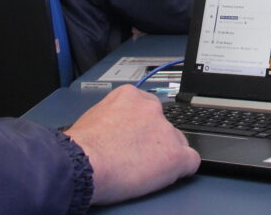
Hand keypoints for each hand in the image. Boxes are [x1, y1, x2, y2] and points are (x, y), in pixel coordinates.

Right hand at [65, 85, 199, 204]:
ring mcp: (166, 130)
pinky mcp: (174, 154)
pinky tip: (167, 174)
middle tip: (138, 156)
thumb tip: (113, 129)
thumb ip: (112, 117)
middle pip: (164, 126)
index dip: (144, 128)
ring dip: (165, 155)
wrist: (82, 164)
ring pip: (177, 143)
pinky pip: (191, 161)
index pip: (149, 109)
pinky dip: (181, 169)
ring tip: (143, 169)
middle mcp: (152, 109)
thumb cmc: (79, 147)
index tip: (137, 138)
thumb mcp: (93, 117)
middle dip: (155, 141)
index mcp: (131, 96)